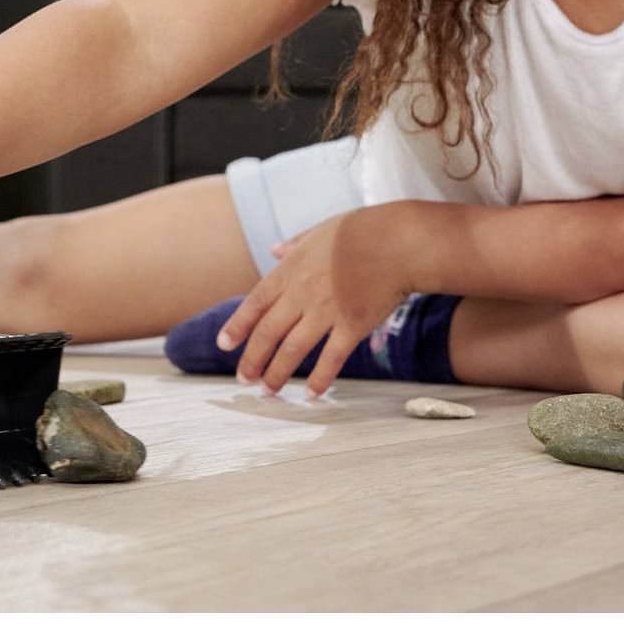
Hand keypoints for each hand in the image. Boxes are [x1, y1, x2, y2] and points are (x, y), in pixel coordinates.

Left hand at [216, 204, 414, 397]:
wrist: (399, 241)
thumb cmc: (363, 230)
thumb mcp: (321, 230)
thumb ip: (294, 243)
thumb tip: (273, 249)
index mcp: (292, 269)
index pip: (255, 302)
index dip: (238, 325)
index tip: (224, 345)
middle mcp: (303, 293)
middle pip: (268, 332)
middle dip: (253, 359)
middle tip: (244, 378)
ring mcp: (327, 311)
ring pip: (293, 350)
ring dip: (277, 374)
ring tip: (269, 391)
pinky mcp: (353, 326)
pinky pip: (331, 358)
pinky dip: (320, 379)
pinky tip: (312, 394)